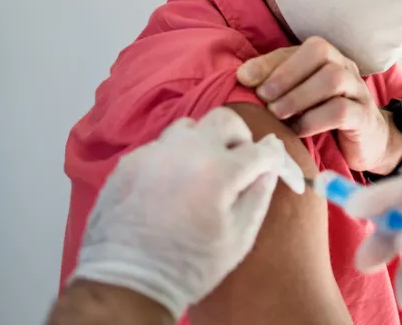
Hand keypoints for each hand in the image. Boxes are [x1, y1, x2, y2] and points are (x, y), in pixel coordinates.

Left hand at [72, 107, 304, 316]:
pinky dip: (173, 159)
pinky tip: (171, 187)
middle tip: (239, 163)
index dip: (274, 158)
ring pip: (188, 127)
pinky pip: (160, 148)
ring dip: (204, 143)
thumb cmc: (190, 265)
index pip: (261, 149)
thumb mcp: (239, 237)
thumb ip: (259, 194)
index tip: (273, 167)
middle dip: (239, 137)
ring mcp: (153, 153)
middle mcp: (186, 151)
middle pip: (225, 120)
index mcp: (219, 171)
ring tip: (202, 172)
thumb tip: (269, 166)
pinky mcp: (128, 163)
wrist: (127, 282)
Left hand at [237, 36, 401, 173]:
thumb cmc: (326, 117)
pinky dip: (313, 120)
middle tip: (264, 98)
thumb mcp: (301, 97)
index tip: (244, 78)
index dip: (272, 60)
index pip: (302, 47)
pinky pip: (341, 111)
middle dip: (286, 73)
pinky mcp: (364, 118)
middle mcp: (346, 67)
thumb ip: (278, 84)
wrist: (369, 143)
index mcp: (329, 58)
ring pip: (333, 78)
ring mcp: (358, 92)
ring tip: (278, 114)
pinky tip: (298, 131)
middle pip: (321, 52)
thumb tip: (243, 76)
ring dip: (298, 96)